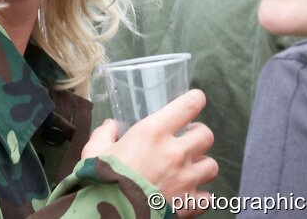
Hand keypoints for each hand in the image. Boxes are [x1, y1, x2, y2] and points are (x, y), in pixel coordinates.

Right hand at [83, 90, 217, 217]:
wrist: (110, 215)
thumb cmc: (101, 179)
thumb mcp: (95, 151)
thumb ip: (104, 135)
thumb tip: (110, 126)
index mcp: (153, 132)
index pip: (188, 106)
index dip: (195, 100)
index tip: (196, 99)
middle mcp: (175, 152)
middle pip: (206, 135)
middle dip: (198, 135)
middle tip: (187, 139)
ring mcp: (186, 180)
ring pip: (211, 166)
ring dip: (201, 166)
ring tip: (189, 169)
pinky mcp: (189, 204)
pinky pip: (208, 198)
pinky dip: (200, 196)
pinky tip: (188, 195)